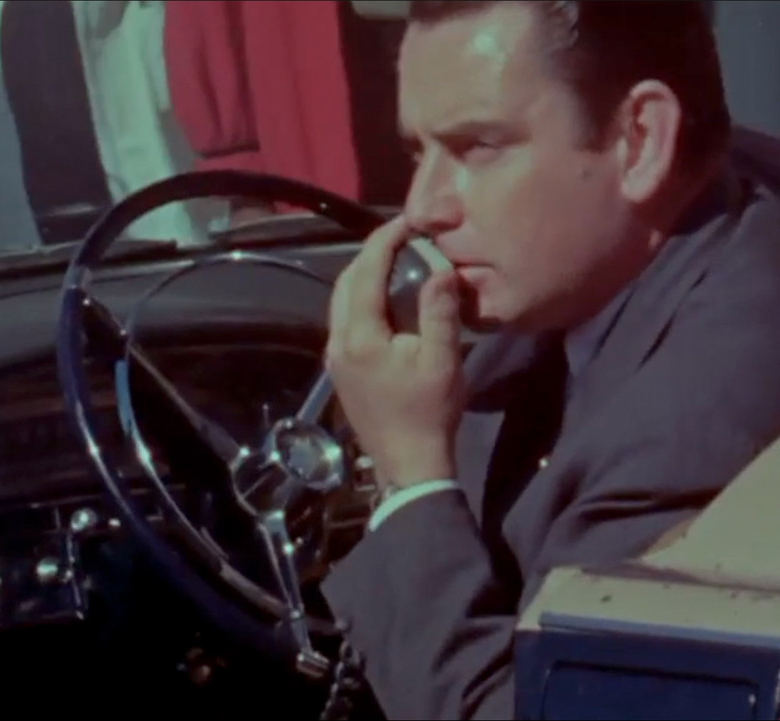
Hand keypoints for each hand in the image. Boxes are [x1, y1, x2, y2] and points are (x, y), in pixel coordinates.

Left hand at [325, 216, 464, 488]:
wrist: (409, 464)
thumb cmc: (429, 413)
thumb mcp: (443, 360)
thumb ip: (439, 311)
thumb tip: (440, 269)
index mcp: (360, 336)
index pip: (365, 273)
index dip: (384, 241)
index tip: (407, 222)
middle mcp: (338, 342)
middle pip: (345, 283)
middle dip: (371, 254)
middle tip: (402, 238)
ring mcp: (335, 358)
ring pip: (341, 302)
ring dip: (364, 276)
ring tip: (395, 262)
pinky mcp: (341, 370)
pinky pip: (346, 320)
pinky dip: (362, 299)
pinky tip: (386, 300)